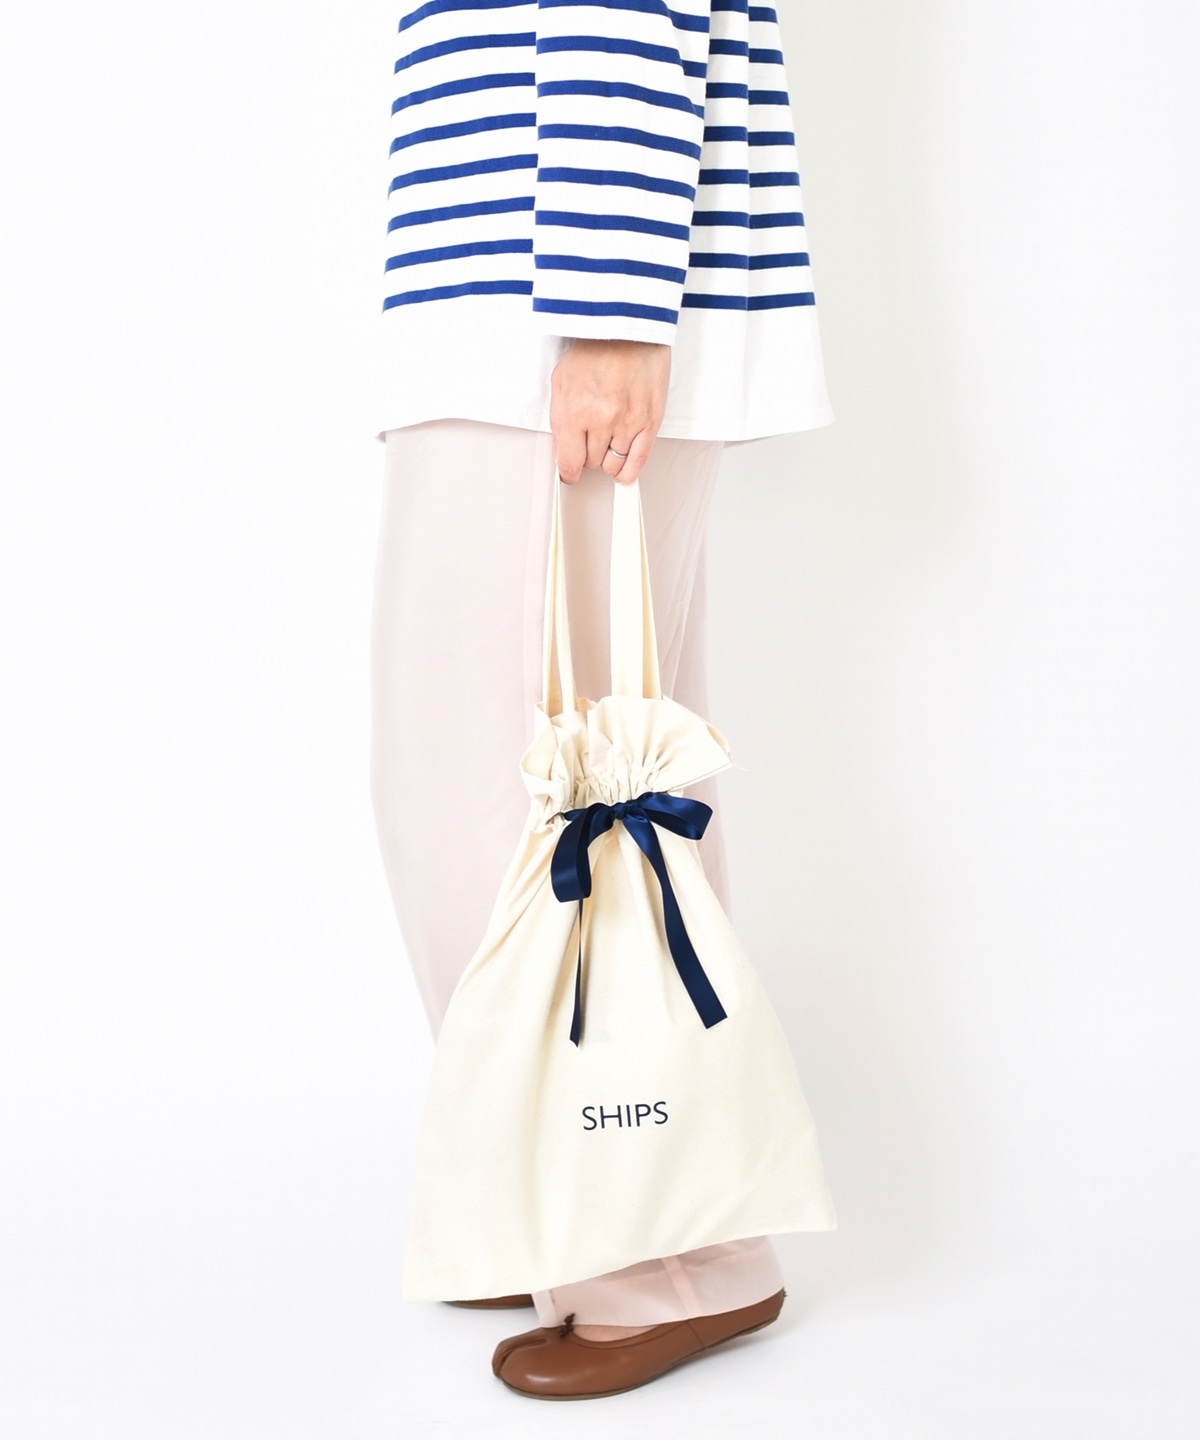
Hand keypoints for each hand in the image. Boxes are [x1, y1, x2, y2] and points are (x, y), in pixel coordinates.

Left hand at [549, 338, 670, 484]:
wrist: (629, 326)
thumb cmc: (596, 347)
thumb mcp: (562, 380)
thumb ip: (560, 419)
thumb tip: (562, 449)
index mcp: (575, 411)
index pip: (569, 463)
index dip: (568, 471)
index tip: (570, 471)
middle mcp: (602, 421)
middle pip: (592, 463)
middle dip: (588, 454)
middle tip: (590, 439)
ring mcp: (629, 423)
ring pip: (614, 465)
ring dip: (608, 458)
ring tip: (607, 442)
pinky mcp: (651, 421)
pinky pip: (639, 462)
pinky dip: (629, 470)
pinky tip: (623, 468)